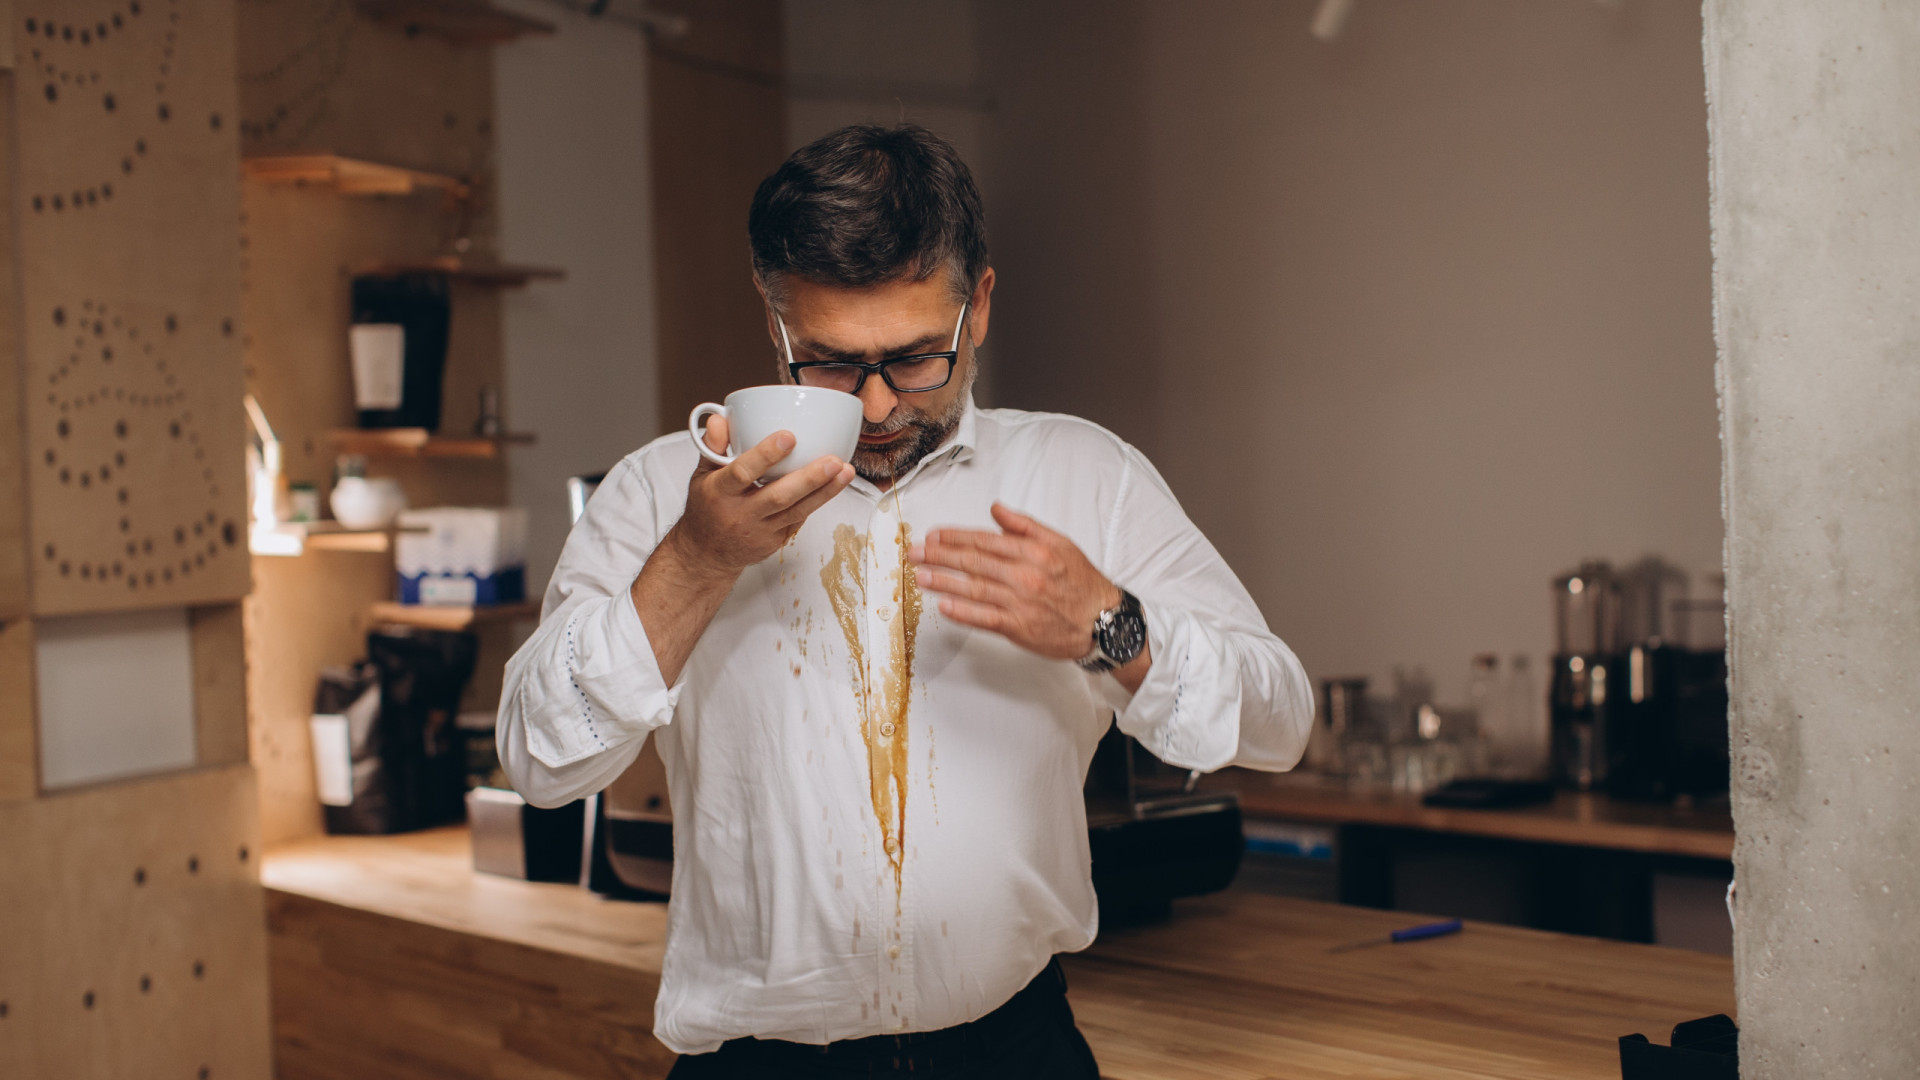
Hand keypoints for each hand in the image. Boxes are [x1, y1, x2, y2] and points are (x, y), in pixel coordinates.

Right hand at [666, 415, 855, 579]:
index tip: (789, 436)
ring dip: (824, 492)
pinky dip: (818, 502)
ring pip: (797, 511)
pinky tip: (835, 485)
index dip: (766, 455)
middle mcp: (741, 513)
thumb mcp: (700, 476)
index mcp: (720, 492)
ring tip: (845, 472)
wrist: (707, 554)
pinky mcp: (776, 540)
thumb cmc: (707, 508)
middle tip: (833, 460)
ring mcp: (761, 530)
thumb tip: (720, 419)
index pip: (742, 472)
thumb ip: (711, 446)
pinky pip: (799, 519)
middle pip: (778, 496)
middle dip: (808, 478)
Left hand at [909, 503, 1119, 661]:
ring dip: (943, 581)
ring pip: (974, 589)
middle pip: (974, 563)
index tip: (934, 535)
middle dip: (939, 556)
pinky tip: (944, 605)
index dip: (955, 537)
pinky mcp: (1019, 628)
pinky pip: (985, 618)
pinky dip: (963, 612)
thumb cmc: (1081, 582)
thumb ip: (1025, 525)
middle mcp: (1025, 575)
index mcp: (1033, 551)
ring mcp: (1021, 603)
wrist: (1103, 621)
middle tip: (915, 552)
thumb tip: (996, 508)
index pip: (985, 540)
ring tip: (920, 575)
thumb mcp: (1060, 543)